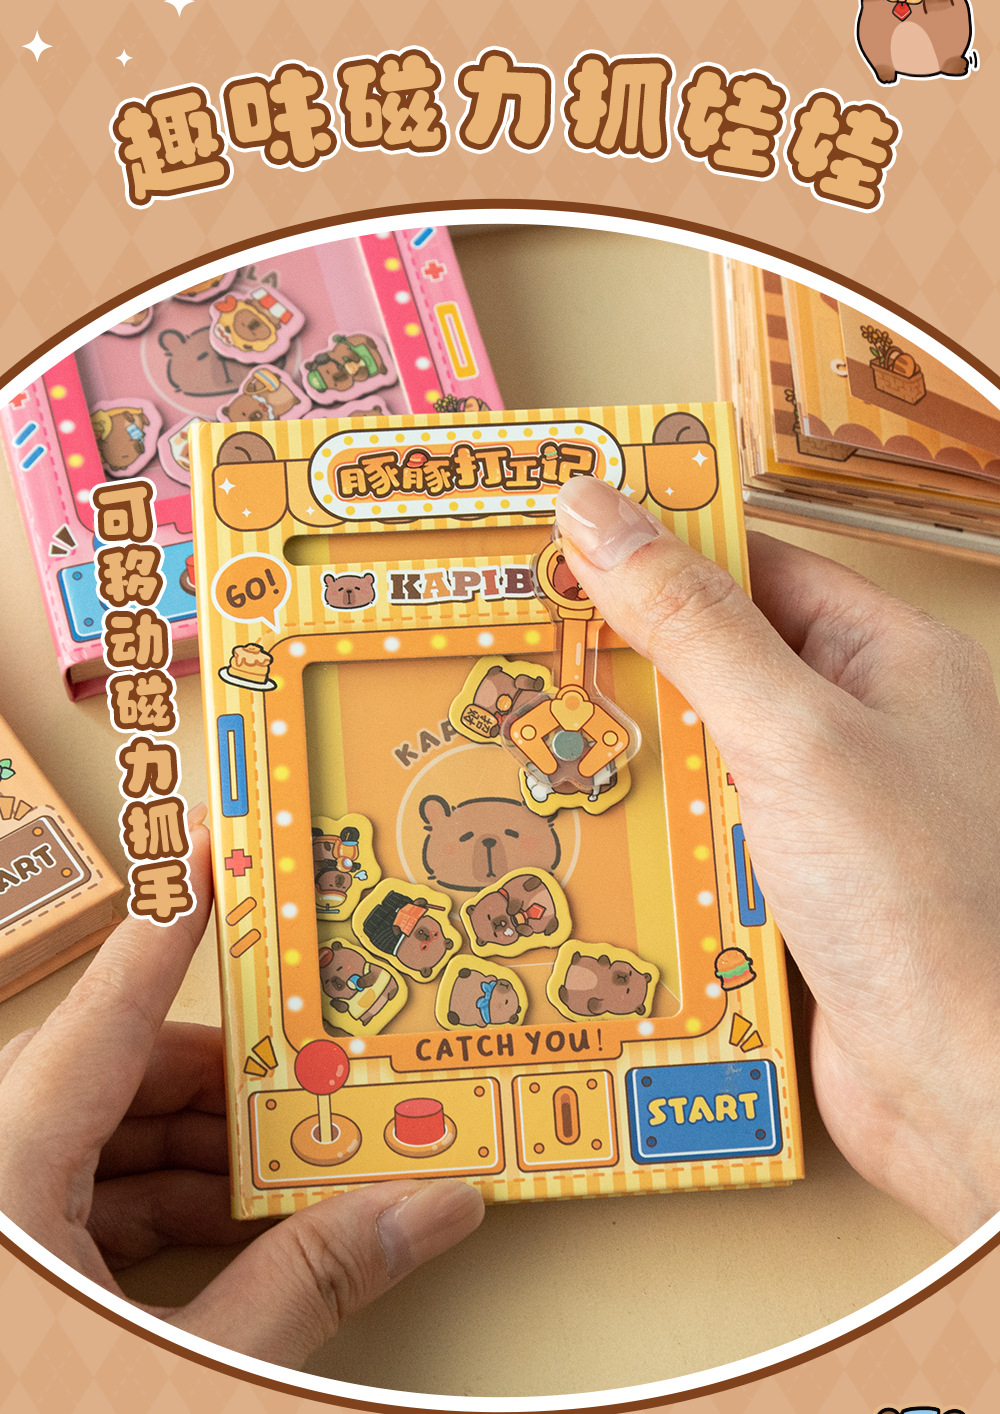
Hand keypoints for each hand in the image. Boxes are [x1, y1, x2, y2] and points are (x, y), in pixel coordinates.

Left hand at [0, 818, 483, 1364]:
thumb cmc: (44, 1411)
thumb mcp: (186, 1372)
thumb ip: (311, 1282)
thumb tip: (434, 1206)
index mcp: (8, 1168)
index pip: (113, 1005)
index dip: (175, 915)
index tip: (219, 839)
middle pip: (123, 1080)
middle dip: (234, 1083)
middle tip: (327, 1069)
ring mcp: (0, 1223)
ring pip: (108, 1147)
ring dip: (209, 1158)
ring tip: (307, 1169)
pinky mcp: (8, 1272)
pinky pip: (88, 1207)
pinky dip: (167, 1215)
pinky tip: (246, 1241)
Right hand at [557, 475, 999, 1242]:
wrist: (965, 1089)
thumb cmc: (919, 899)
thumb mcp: (792, 731)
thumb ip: (692, 624)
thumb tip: (598, 514)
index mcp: (886, 659)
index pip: (755, 568)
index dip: (659, 548)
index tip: (556, 539)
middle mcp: (860, 730)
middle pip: (716, 666)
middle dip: (625, 665)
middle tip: (513, 645)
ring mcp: (824, 816)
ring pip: (696, 761)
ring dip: (626, 763)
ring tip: (520, 742)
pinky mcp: (789, 895)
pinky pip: (699, 843)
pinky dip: (647, 841)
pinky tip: (580, 839)